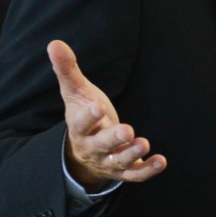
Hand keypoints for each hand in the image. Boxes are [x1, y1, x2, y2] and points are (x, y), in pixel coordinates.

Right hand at [48, 40, 166, 190]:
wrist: (84, 153)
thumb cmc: (84, 115)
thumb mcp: (76, 93)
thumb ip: (68, 70)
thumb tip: (54, 43)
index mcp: (79, 128)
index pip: (79, 124)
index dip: (88, 117)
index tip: (97, 107)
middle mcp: (92, 147)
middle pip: (100, 145)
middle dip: (112, 139)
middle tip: (127, 130)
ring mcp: (108, 161)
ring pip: (118, 162)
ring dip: (131, 154)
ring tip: (144, 142)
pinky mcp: (124, 170)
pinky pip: (135, 174)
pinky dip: (148, 169)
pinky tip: (161, 160)